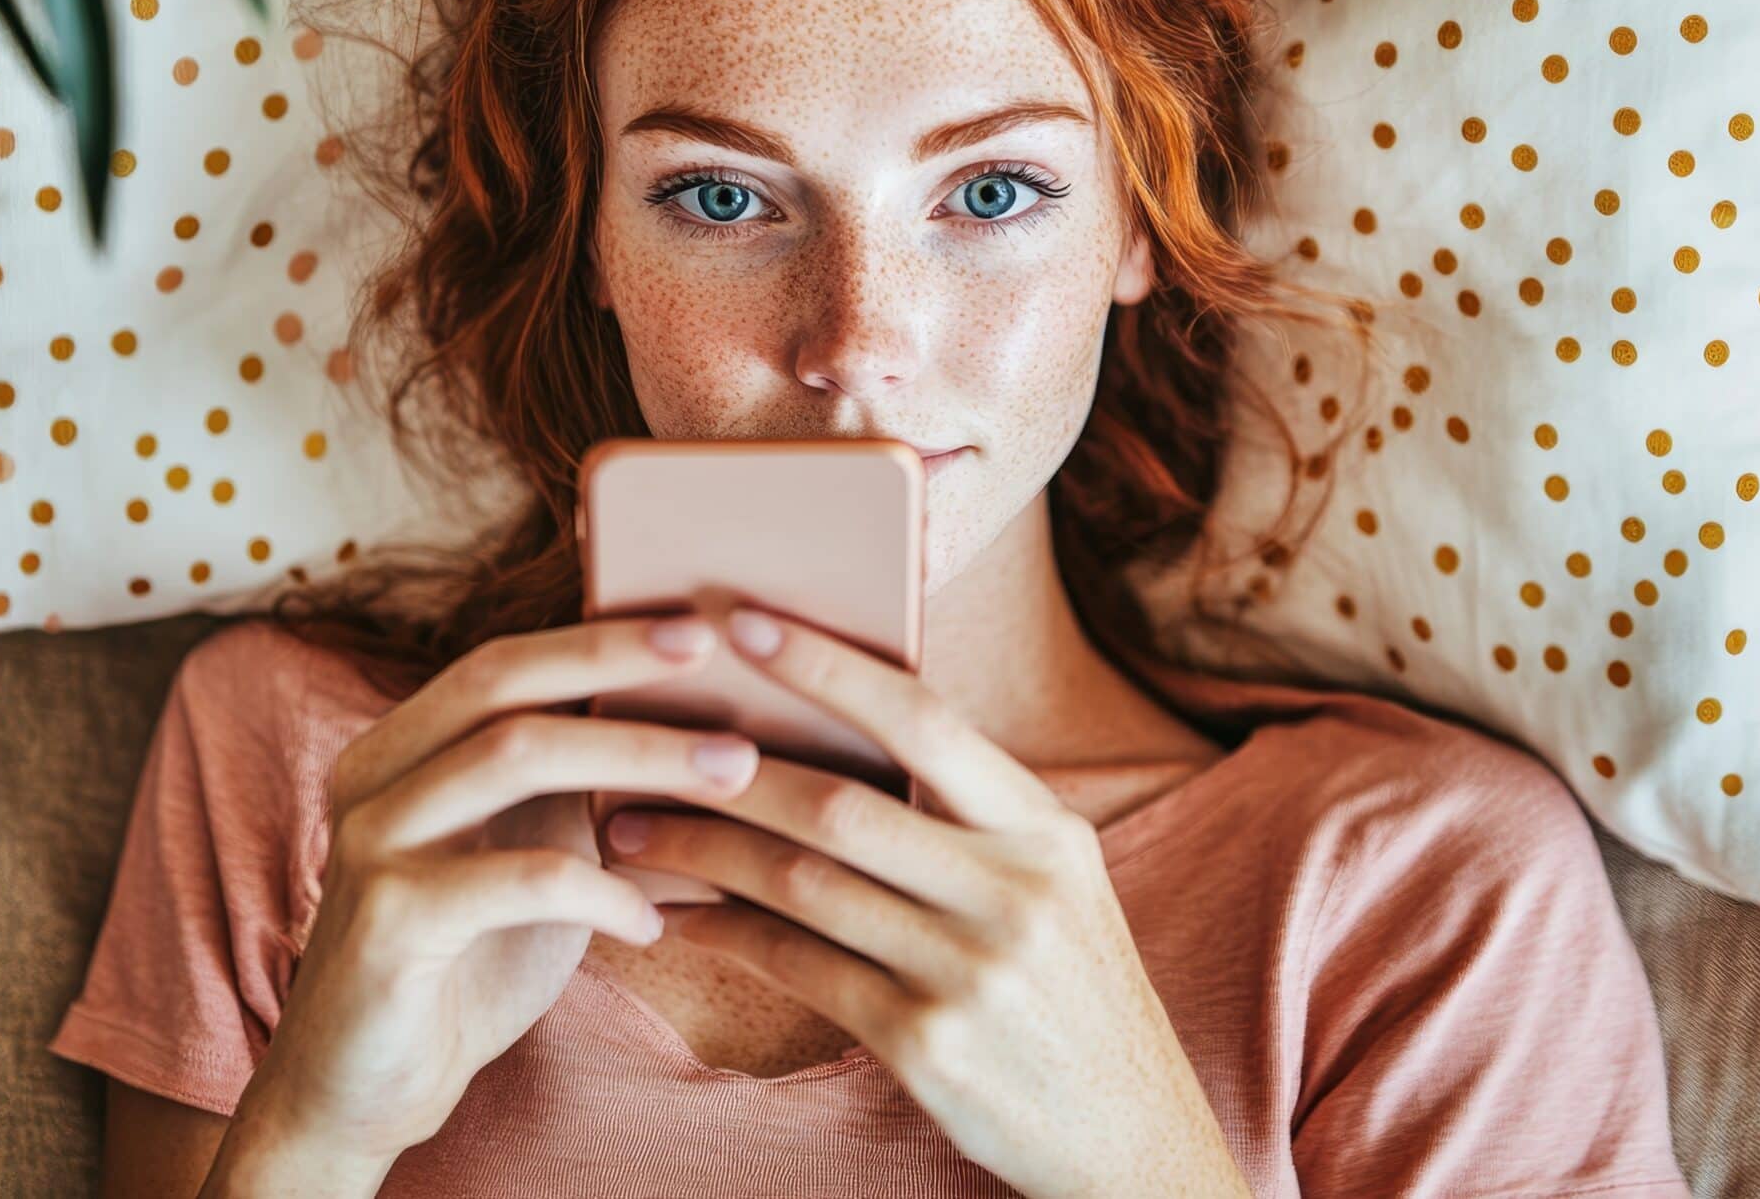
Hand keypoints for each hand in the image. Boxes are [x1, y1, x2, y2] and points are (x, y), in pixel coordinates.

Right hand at [210, 613, 764, 1186]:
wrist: (368, 1093)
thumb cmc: (469, 966)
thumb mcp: (533, 860)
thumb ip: (586, 793)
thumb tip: (720, 736)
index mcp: (401, 749)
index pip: (503, 664)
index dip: (600, 636)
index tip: (702, 623)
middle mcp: (373, 779)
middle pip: (504, 687)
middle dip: (617, 663)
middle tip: (721, 660)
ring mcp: (369, 846)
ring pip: (513, 759)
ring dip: (639, 757)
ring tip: (735, 773)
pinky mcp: (386, 923)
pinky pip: (515, 878)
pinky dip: (600, 888)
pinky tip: (655, 921)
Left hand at [595, 604, 1251, 1198]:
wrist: (1134, 1138)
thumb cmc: (1069, 990)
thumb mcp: (1057, 884)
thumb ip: (971, 815)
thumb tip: (835, 728)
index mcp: (1046, 829)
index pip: (924, 720)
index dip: (826, 665)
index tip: (741, 620)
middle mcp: (1014, 891)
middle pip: (840, 803)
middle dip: (724, 769)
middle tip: (634, 740)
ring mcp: (970, 972)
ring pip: (802, 884)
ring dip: (700, 849)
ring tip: (625, 828)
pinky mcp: (928, 1046)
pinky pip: (800, 968)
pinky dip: (727, 934)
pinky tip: (677, 918)